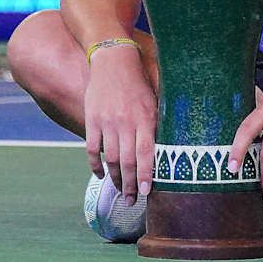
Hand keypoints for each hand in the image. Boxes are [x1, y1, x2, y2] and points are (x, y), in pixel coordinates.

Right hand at [81, 45, 156, 200]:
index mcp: (145, 118)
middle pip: (127, 161)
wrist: (114, 61)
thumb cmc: (140, 83)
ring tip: (120, 191)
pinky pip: (91, 148)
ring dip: (115, 179)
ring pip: (110, 158)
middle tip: (132, 201)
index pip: (146, 153)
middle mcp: (125, 122)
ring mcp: (107, 122)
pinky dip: (95, 165)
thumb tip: (171, 150)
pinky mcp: (92, 120)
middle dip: (130, 185)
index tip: (146, 192)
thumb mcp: (156, 100)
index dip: (145, 175)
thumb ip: (160, 124)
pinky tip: (100, 175)